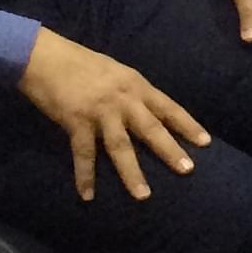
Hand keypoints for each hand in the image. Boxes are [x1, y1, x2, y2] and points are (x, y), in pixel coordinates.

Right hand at [17, 27, 209, 202]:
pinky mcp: (76, 121)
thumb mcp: (116, 72)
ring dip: (132, 173)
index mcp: (136, 85)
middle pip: (151, 129)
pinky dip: (85, 176)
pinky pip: (84, 154)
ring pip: (121, 147)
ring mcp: (100, 111)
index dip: (188, 125)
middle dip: (170, 151)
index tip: (206, 142)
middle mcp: (123, 99)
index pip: (169, 107)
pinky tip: (87, 195)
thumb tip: (147, 110)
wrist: (45, 57)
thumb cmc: (81, 63)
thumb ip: (132, 92)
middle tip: (188, 170)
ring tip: (143, 195)